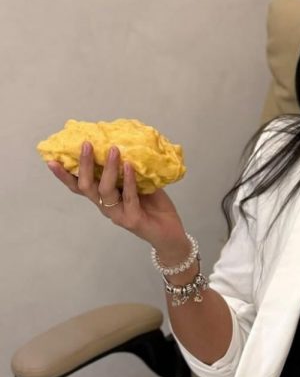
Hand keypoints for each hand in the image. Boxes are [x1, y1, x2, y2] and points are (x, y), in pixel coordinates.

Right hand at [46, 141, 187, 254]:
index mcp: (103, 198)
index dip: (64, 175)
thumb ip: (128, 170)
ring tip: (114, 150)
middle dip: (84, 165)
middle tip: (86, 144)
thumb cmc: (154, 206)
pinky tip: (130, 166)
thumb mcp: (139, 184)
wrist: (170, 233)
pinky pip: (128, 197)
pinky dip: (129, 180)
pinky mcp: (131, 220)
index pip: (78, 186)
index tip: (52, 160)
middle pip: (86, 186)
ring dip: (109, 169)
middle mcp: (105, 207)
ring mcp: (117, 215)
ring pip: (105, 191)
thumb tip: (124, 144)